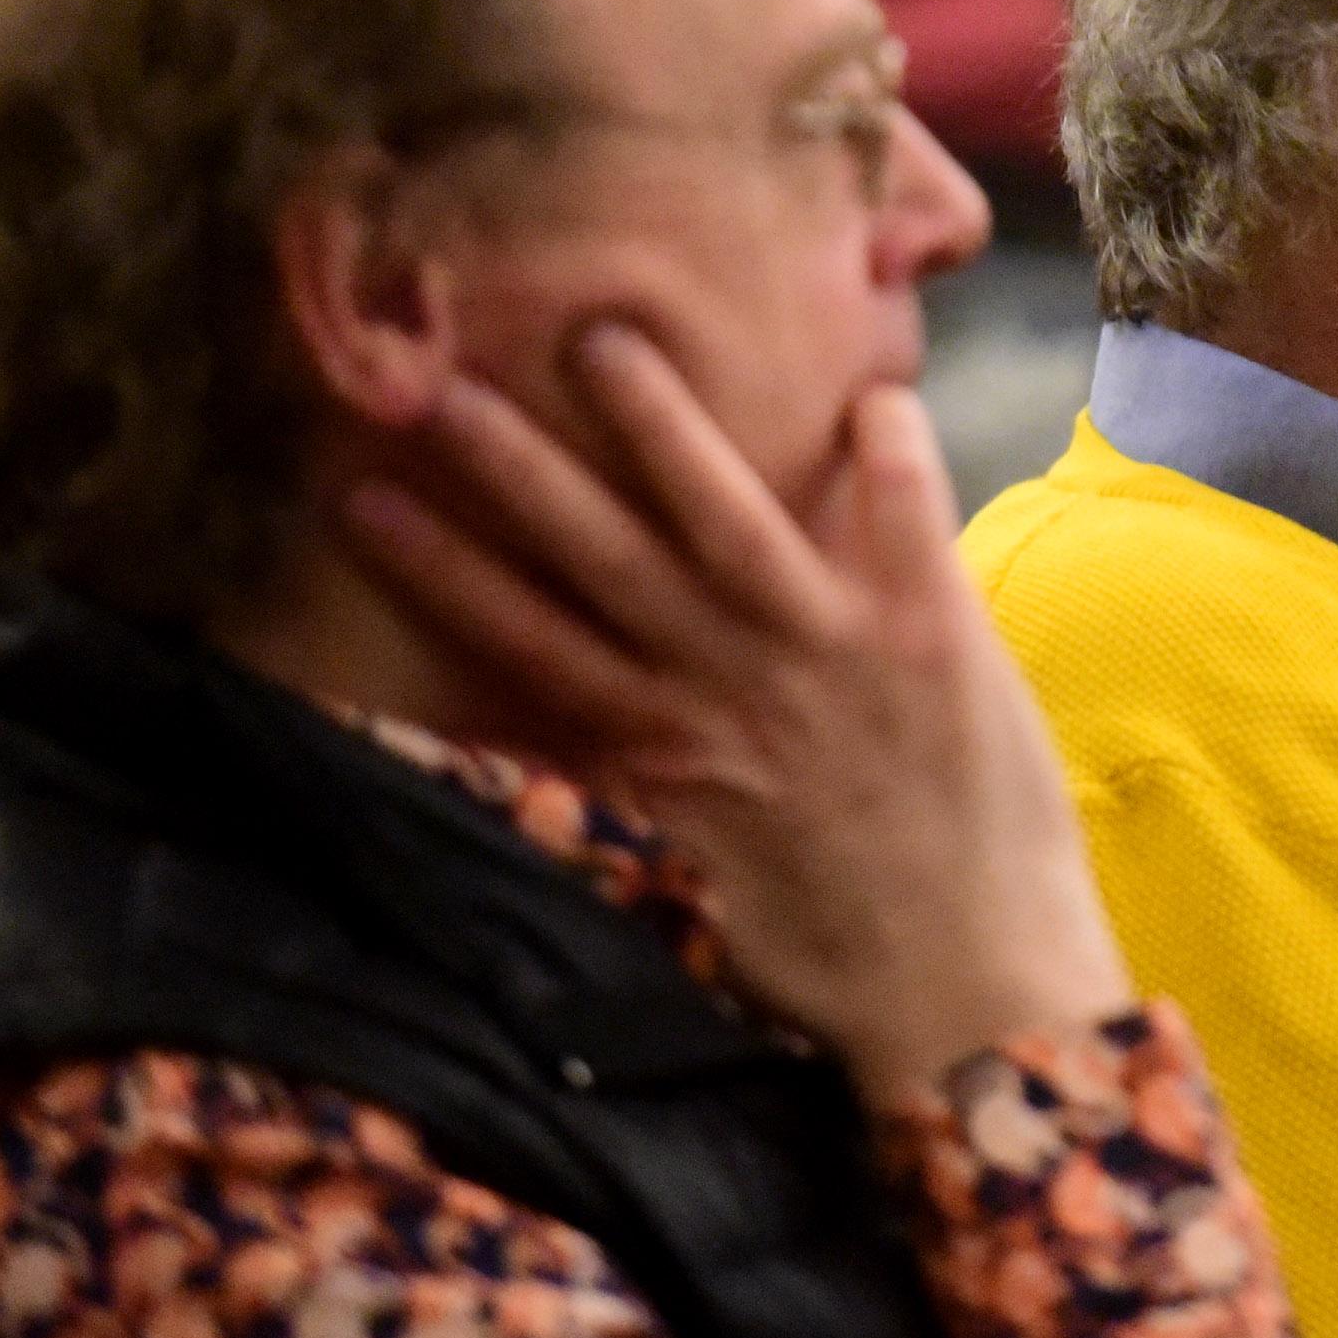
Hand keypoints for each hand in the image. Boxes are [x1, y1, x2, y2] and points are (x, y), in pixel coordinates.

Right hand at [338, 327, 1132, 1114]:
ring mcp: (828, 656)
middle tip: (427, 383)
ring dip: (663, 425)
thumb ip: (672, 795)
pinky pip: (901, 524)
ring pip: (722, 516)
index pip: (527, 644)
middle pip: (597, 560)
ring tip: (604, 334)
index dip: (439, 573)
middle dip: (511, 469)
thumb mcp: (721, 881)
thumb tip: (614, 750)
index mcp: (669, 751)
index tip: (357, 501)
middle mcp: (729, 690)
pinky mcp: (931, 641)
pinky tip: (874, 390)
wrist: (980, 1003)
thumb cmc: (846, 964)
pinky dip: (889, 458)